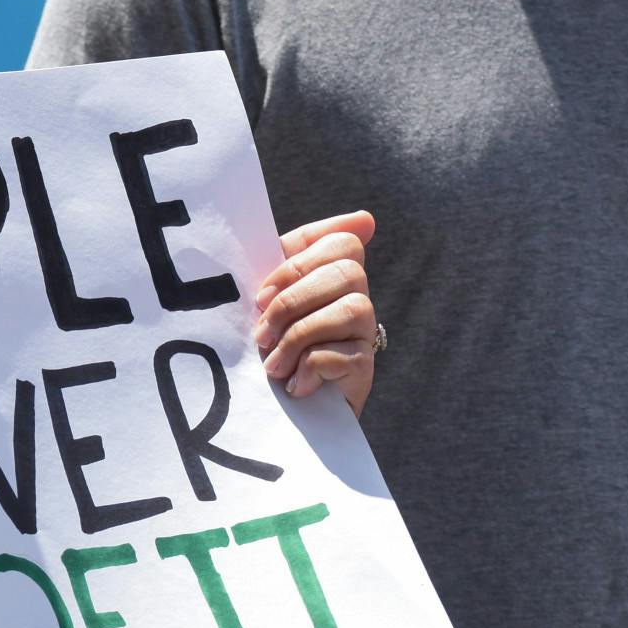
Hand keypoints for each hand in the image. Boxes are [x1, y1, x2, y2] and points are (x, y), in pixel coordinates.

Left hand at [253, 211, 377, 415]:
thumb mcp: (272, 299)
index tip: (263, 295)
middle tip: (262, 334)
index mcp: (331, 274)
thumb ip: (292, 255)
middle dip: (292, 302)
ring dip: (297, 338)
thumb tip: (364, 217)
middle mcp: (356, 297)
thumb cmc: (272, 347)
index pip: (338, 241)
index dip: (297, 264)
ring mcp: (364, 331)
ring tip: (273, 366)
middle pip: (346, 271)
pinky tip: (295, 384)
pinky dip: (309, 368)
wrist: (280, 411)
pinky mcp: (365, 367)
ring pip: (349, 309)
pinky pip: (342, 353)